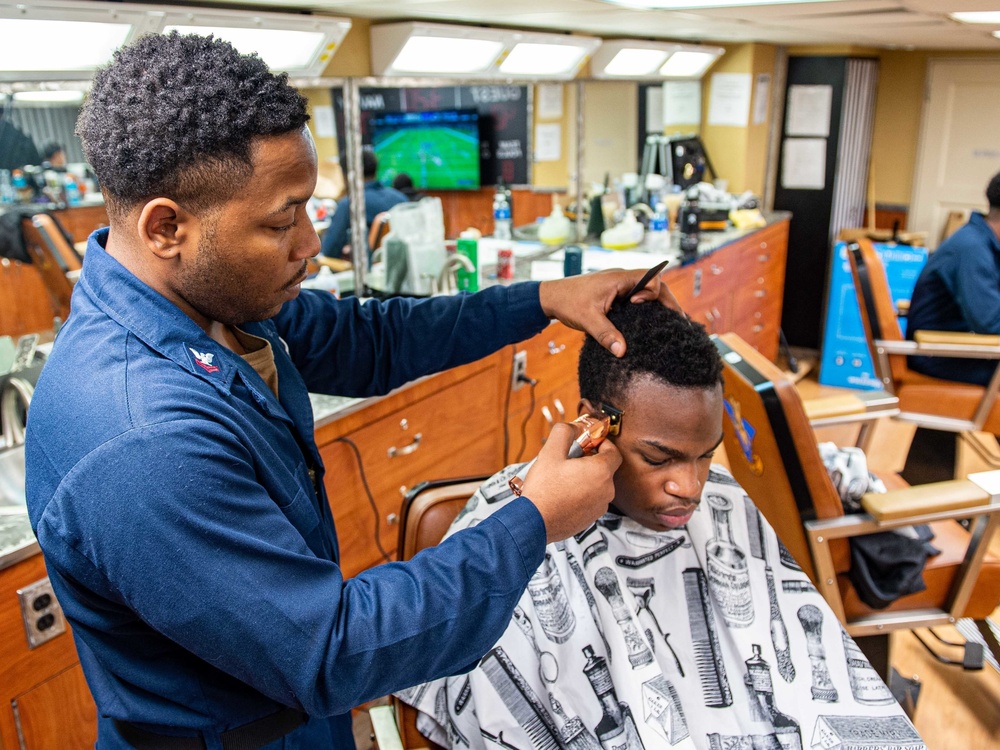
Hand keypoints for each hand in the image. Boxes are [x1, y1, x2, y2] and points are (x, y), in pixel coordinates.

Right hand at [519, 423, 621, 542]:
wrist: (534, 522)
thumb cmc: (543, 491)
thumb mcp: (550, 452)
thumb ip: (564, 432)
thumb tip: (573, 427)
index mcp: (601, 472)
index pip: (613, 452)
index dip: (602, 443)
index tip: (590, 442)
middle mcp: (606, 490)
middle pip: (604, 468)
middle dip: (589, 461)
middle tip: (570, 459)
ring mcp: (599, 507)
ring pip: (597, 485)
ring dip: (585, 478)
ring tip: (563, 478)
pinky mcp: (590, 519)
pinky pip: (590, 500)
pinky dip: (581, 494)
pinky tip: (562, 494)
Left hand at [538, 268, 681, 356]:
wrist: (551, 297)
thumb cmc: (568, 302)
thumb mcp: (587, 320)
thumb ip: (605, 334)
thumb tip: (622, 352)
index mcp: (619, 278)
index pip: (650, 278)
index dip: (653, 293)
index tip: (640, 306)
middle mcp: (622, 279)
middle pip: (654, 284)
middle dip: (668, 301)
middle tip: (679, 321)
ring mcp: (619, 286)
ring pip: (647, 291)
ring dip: (658, 304)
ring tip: (671, 322)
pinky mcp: (615, 294)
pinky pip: (637, 298)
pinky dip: (646, 308)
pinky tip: (651, 323)